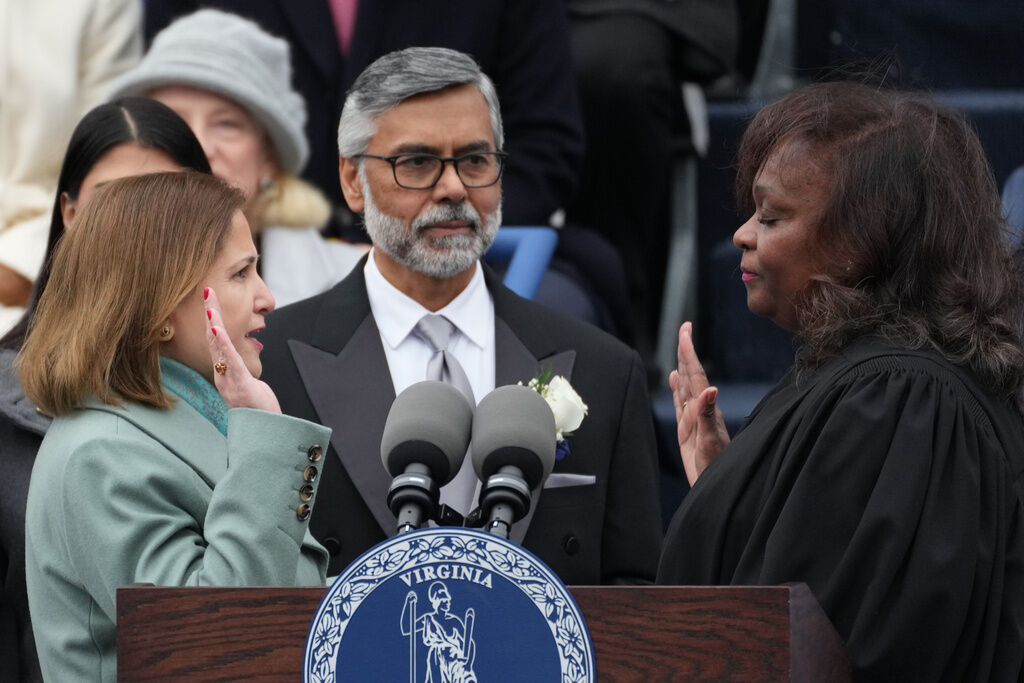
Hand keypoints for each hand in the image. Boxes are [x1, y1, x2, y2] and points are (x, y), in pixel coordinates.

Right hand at [205, 287, 280, 412]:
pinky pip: (229, 362)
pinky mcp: (239, 386)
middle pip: (214, 339)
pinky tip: (217, 329)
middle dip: (210, 313)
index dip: (211, 320)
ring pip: (219, 349)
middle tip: (207, 290)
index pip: (217, 342)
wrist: (264, 436)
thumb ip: (240, 376)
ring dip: (214, 325)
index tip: (209, 299)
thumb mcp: (248, 389)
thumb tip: (237, 364)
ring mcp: (229, 381)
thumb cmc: (258, 414)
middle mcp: (223, 375)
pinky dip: (223, 344)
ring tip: (210, 305)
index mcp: (225, 373)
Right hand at [669, 321, 728, 484]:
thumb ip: (707, 416)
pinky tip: (675, 380)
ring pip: (685, 387)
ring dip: (682, 367)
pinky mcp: (688, 431)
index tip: (685, 330)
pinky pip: (681, 404)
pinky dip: (677, 390)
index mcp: (704, 408)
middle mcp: (700, 410)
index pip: (696, 374)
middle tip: (684, 328)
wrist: (717, 487)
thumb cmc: (715, 468)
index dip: (688, 352)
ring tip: (680, 349)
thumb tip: (709, 388)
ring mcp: (694, 420)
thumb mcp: (710, 442)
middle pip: (691, 375)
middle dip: (686, 352)